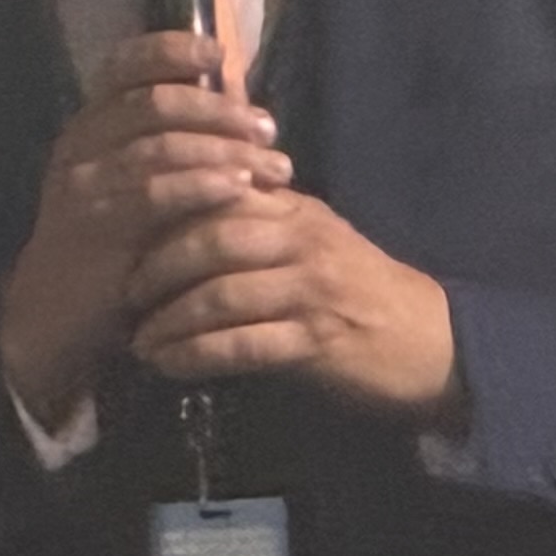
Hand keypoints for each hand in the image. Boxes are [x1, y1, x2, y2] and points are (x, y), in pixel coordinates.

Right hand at [0, 31, 283, 429]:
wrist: (56, 317)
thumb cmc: (111, 244)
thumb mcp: (133, 185)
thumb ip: (171, 145)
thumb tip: (239, 105)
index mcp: (89, 126)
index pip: (123, 67)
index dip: (168, 50)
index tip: (217, 53)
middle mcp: (81, 146)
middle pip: (152, 103)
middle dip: (218, 109)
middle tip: (268, 127)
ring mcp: (84, 187)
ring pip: (159, 147)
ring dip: (224, 149)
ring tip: (276, 166)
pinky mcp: (96, 229)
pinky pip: (154, 196)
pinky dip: (201, 185)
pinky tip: (239, 188)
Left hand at [127, 171, 462, 425]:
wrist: (433, 343)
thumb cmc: (362, 289)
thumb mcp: (314, 238)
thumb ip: (258, 219)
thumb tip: (184, 208)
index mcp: (296, 208)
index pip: (219, 190)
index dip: (165, 209)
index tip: (124, 233)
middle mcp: (303, 240)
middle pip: (213, 238)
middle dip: (156, 266)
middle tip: (121, 291)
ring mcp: (312, 291)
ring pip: (222, 293)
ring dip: (170, 320)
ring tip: (138, 339)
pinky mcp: (317, 341)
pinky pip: (244, 345)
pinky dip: (199, 355)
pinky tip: (171, 365)